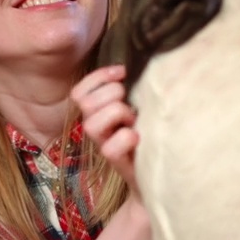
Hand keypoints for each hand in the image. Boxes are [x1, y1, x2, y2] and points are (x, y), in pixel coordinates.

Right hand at [71, 65, 139, 192]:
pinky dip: (127, 138)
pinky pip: (110, 148)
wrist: (160, 173)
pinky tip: (139, 138)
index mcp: (97, 113)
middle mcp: (96, 129)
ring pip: (91, 124)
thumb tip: (136, 67)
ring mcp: (103, 146)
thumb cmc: (150, 134)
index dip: (98, 77)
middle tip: (130, 102)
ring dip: (117, 114)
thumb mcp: (139, 108)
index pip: (79, 92)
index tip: (122, 72)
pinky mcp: (115, 162)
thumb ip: (131, 92)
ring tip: (134, 120)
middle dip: (111, 94)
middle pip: (84, 103)